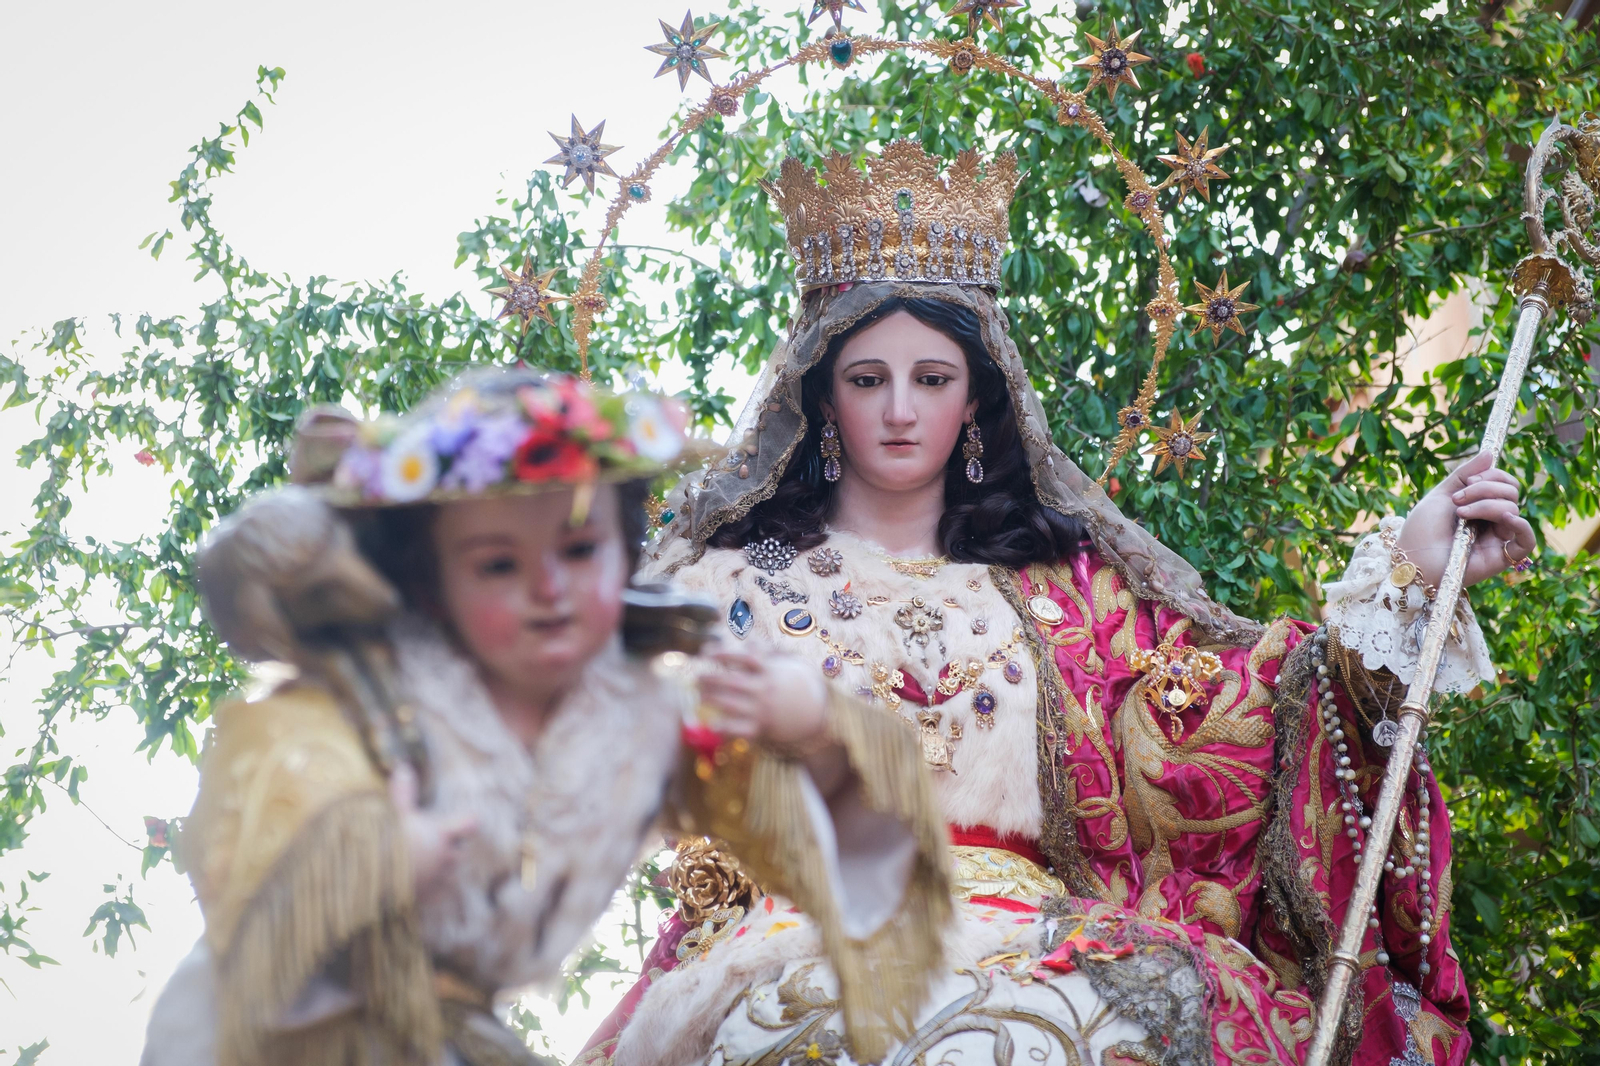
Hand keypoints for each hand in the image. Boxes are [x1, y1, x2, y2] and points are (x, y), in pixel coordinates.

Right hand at [389, 763, 477, 899]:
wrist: (376, 883)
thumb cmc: (390, 843)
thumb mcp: (396, 815)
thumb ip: (403, 793)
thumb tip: (403, 767)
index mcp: (443, 835)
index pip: (470, 823)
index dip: (468, 820)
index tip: (467, 818)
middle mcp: (446, 857)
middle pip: (460, 851)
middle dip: (452, 848)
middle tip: (437, 842)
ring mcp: (439, 879)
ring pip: (450, 873)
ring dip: (442, 869)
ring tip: (425, 864)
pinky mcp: (428, 898)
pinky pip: (436, 894)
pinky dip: (430, 889)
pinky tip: (416, 886)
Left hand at [697, 649, 829, 748]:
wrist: (820, 717)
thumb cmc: (805, 687)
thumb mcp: (794, 664)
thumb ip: (772, 652)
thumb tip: (751, 642)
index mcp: (771, 671)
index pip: (743, 658)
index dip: (723, 654)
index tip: (708, 653)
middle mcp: (765, 689)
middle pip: (731, 681)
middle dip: (710, 678)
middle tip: (696, 678)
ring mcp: (762, 710)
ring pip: (729, 704)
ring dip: (711, 699)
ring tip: (700, 697)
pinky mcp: (762, 729)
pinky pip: (738, 730)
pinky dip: (724, 728)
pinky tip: (712, 724)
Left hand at [1396, 451, 1535, 589]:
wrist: (1411, 558)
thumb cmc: (1422, 529)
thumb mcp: (1442, 494)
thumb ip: (1465, 473)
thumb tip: (1490, 453)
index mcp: (1480, 505)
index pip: (1504, 483)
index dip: (1491, 476)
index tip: (1466, 482)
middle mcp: (1492, 521)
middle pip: (1510, 493)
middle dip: (1485, 489)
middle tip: (1458, 499)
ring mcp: (1498, 538)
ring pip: (1512, 510)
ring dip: (1486, 505)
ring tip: (1460, 514)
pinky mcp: (1501, 556)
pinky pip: (1528, 541)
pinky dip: (1522, 526)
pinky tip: (1506, 519)